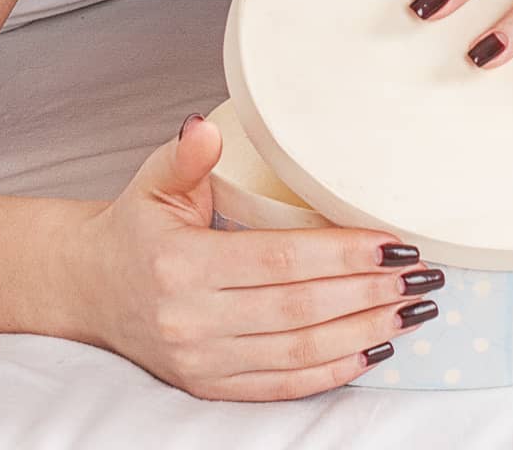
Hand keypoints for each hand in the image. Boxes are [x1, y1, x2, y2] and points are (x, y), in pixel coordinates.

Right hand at [66, 114, 445, 398]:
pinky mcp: (212, 386)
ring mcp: (203, 361)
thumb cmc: (135, 227)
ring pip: (299, 351)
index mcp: (182, 265)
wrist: (90, 288)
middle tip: (422, 273)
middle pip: (299, 308)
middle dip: (369, 292)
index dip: (340, 253)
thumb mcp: (153, 180)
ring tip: (413, 308)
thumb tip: (208, 126)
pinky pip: (282, 385)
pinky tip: (374, 347)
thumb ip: (186, 155)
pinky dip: (332, 370)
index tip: (392, 241)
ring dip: (364, 330)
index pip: (278, 261)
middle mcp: (193, 321)